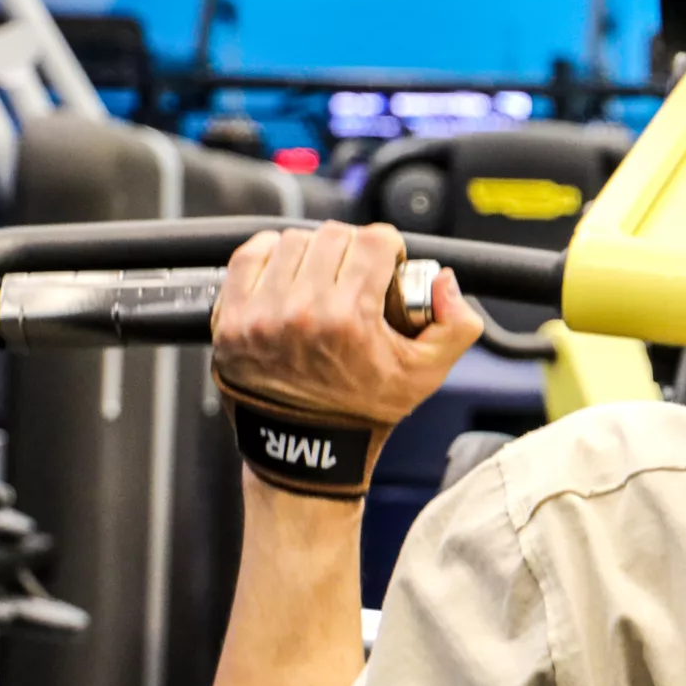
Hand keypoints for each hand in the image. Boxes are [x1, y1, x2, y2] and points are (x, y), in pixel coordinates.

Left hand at [211, 222, 480, 425]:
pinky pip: (248, 257)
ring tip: (322, 278)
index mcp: (350, 320)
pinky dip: (270, 256)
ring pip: (293, 242)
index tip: (386, 262)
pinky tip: (287, 273)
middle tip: (357, 274)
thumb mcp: (426, 375)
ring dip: (313, 252)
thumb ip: (455, 325)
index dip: (388, 246)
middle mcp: (301, 312)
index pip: (373, 241)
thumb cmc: (364, 410)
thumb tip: (445, 280)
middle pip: (334, 236)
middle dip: (352, 248)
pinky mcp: (230, 319)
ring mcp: (259, 315)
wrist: (305, 448)